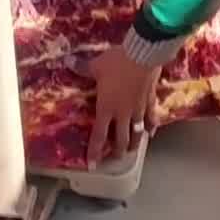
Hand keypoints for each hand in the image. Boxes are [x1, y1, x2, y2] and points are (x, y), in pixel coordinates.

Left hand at [85, 46, 161, 164]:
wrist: (143, 54)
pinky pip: (151, 117)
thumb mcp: (96, 65)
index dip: (95, 151)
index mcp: (106, 108)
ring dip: (134, 143)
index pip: (99, 135)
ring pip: (137, 132)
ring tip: (131, 150)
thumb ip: (83, 68)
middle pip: (120, 139)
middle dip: (116, 151)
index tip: (93, 165)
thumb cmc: (117, 62)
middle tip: (114, 159)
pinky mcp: (150, 100)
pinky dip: (151, 126)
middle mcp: (123, 113)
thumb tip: (68, 62)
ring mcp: (138, 109)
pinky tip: (152, 133)